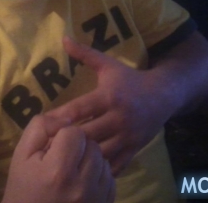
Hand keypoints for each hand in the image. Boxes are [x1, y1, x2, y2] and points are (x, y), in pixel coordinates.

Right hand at [3, 115, 114, 202]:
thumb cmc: (23, 189)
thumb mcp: (21, 155)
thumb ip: (40, 127)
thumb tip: (66, 118)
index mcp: (58, 171)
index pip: (75, 133)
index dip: (63, 136)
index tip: (53, 149)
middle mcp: (82, 186)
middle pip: (92, 145)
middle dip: (78, 147)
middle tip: (63, 160)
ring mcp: (96, 198)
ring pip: (103, 160)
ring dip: (90, 160)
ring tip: (73, 171)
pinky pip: (110, 178)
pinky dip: (98, 176)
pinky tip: (83, 183)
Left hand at [46, 37, 173, 175]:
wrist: (164, 95)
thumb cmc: (130, 79)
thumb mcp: (108, 65)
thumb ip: (85, 54)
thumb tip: (63, 38)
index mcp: (109, 96)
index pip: (81, 109)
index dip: (61, 118)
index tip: (43, 124)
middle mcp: (119, 117)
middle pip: (88, 134)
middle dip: (67, 141)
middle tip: (45, 147)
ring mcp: (128, 136)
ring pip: (100, 154)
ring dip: (81, 158)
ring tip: (60, 160)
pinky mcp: (134, 149)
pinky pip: (114, 165)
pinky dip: (98, 169)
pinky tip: (83, 169)